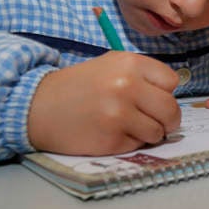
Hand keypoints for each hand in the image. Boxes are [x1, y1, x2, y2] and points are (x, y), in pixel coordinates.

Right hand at [27, 51, 180, 155]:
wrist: (37, 106)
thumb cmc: (79, 85)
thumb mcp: (111, 65)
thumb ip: (142, 75)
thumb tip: (171, 95)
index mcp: (130, 63)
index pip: (171, 82)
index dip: (165, 92)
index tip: (154, 97)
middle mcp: (127, 86)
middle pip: (171, 110)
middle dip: (168, 120)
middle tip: (158, 122)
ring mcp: (120, 114)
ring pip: (158, 132)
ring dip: (149, 133)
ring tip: (129, 126)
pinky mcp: (111, 139)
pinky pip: (138, 145)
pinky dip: (130, 143)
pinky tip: (112, 133)